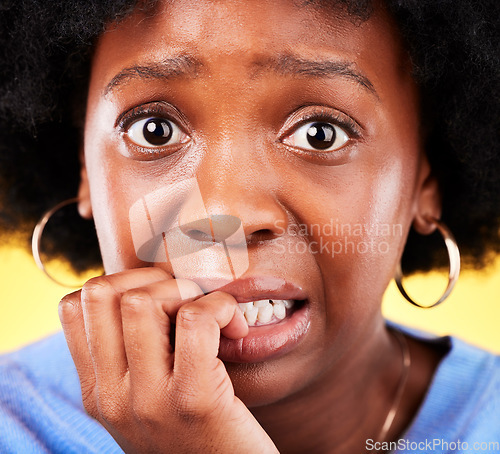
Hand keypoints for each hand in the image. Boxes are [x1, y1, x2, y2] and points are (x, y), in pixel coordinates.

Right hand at [59, 267, 278, 452]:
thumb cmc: (197, 432)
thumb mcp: (147, 399)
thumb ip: (134, 356)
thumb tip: (149, 287)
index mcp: (96, 390)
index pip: (73, 307)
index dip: (119, 284)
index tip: (159, 298)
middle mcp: (110, 396)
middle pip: (101, 293)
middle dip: (152, 280)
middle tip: (189, 301)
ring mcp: (147, 401)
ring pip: (141, 301)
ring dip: (187, 291)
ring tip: (214, 316)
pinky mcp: (194, 400)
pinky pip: (195, 320)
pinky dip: (220, 307)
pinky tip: (235, 327)